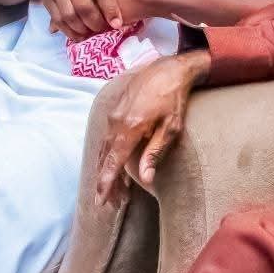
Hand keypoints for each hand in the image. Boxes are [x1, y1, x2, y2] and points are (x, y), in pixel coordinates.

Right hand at [37, 0, 153, 41]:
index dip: (110, 8)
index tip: (118, 24)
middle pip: (83, 6)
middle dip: (95, 22)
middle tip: (104, 30)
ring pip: (68, 15)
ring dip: (82, 29)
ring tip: (92, 34)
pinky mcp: (47, 0)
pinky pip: (58, 20)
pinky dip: (69, 31)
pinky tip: (80, 36)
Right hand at [92, 50, 211, 205]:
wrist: (167, 69)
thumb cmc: (173, 99)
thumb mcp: (170, 128)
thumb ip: (154, 153)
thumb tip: (145, 179)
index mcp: (129, 129)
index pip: (112, 163)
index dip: (105, 183)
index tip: (100, 201)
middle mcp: (115, 122)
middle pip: (105, 159)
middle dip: (106, 182)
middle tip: (111, 203)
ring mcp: (112, 115)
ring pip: (104, 149)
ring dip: (107, 169)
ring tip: (115, 189)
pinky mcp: (113, 110)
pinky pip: (107, 137)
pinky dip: (109, 154)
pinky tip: (114, 164)